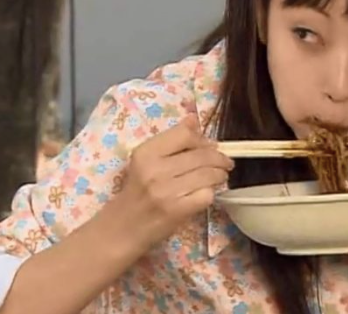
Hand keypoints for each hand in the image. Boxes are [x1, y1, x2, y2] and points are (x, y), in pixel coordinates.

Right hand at [112, 116, 233, 249]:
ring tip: (220, 176)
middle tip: (225, 162)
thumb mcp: (145, 161)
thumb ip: (171, 140)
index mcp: (146, 152)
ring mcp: (167, 191)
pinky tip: (206, 193)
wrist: (121, 228)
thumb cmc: (136, 192)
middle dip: (219, 158)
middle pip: (201, 155)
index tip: (209, 145)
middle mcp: (155, 169)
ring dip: (220, 174)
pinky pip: (206, 195)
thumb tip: (193, 119)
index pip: (184, 134)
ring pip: (208, 174)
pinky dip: (211, 193)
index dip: (202, 139)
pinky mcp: (177, 211)